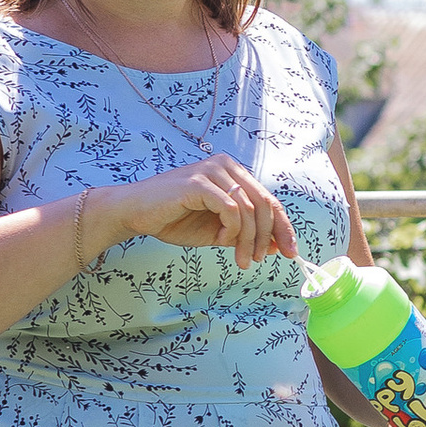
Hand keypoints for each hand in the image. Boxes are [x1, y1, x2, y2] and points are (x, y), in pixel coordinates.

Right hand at [82, 157, 298, 272]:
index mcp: (233, 173)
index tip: (291, 252)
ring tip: (241, 259)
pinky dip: (231, 230)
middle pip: (265, 203)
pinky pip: (231, 208)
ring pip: (250, 208)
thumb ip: (245, 234)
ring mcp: (212, 171)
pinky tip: (220, 241)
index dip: (283, 227)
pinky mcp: (199, 182)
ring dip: (249, 240)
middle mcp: (226, 166)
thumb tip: (279, 246)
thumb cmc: (174, 220)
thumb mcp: (217, 231)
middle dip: (268, 237)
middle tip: (260, 260)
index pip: (269, 200)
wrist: (134, 213)